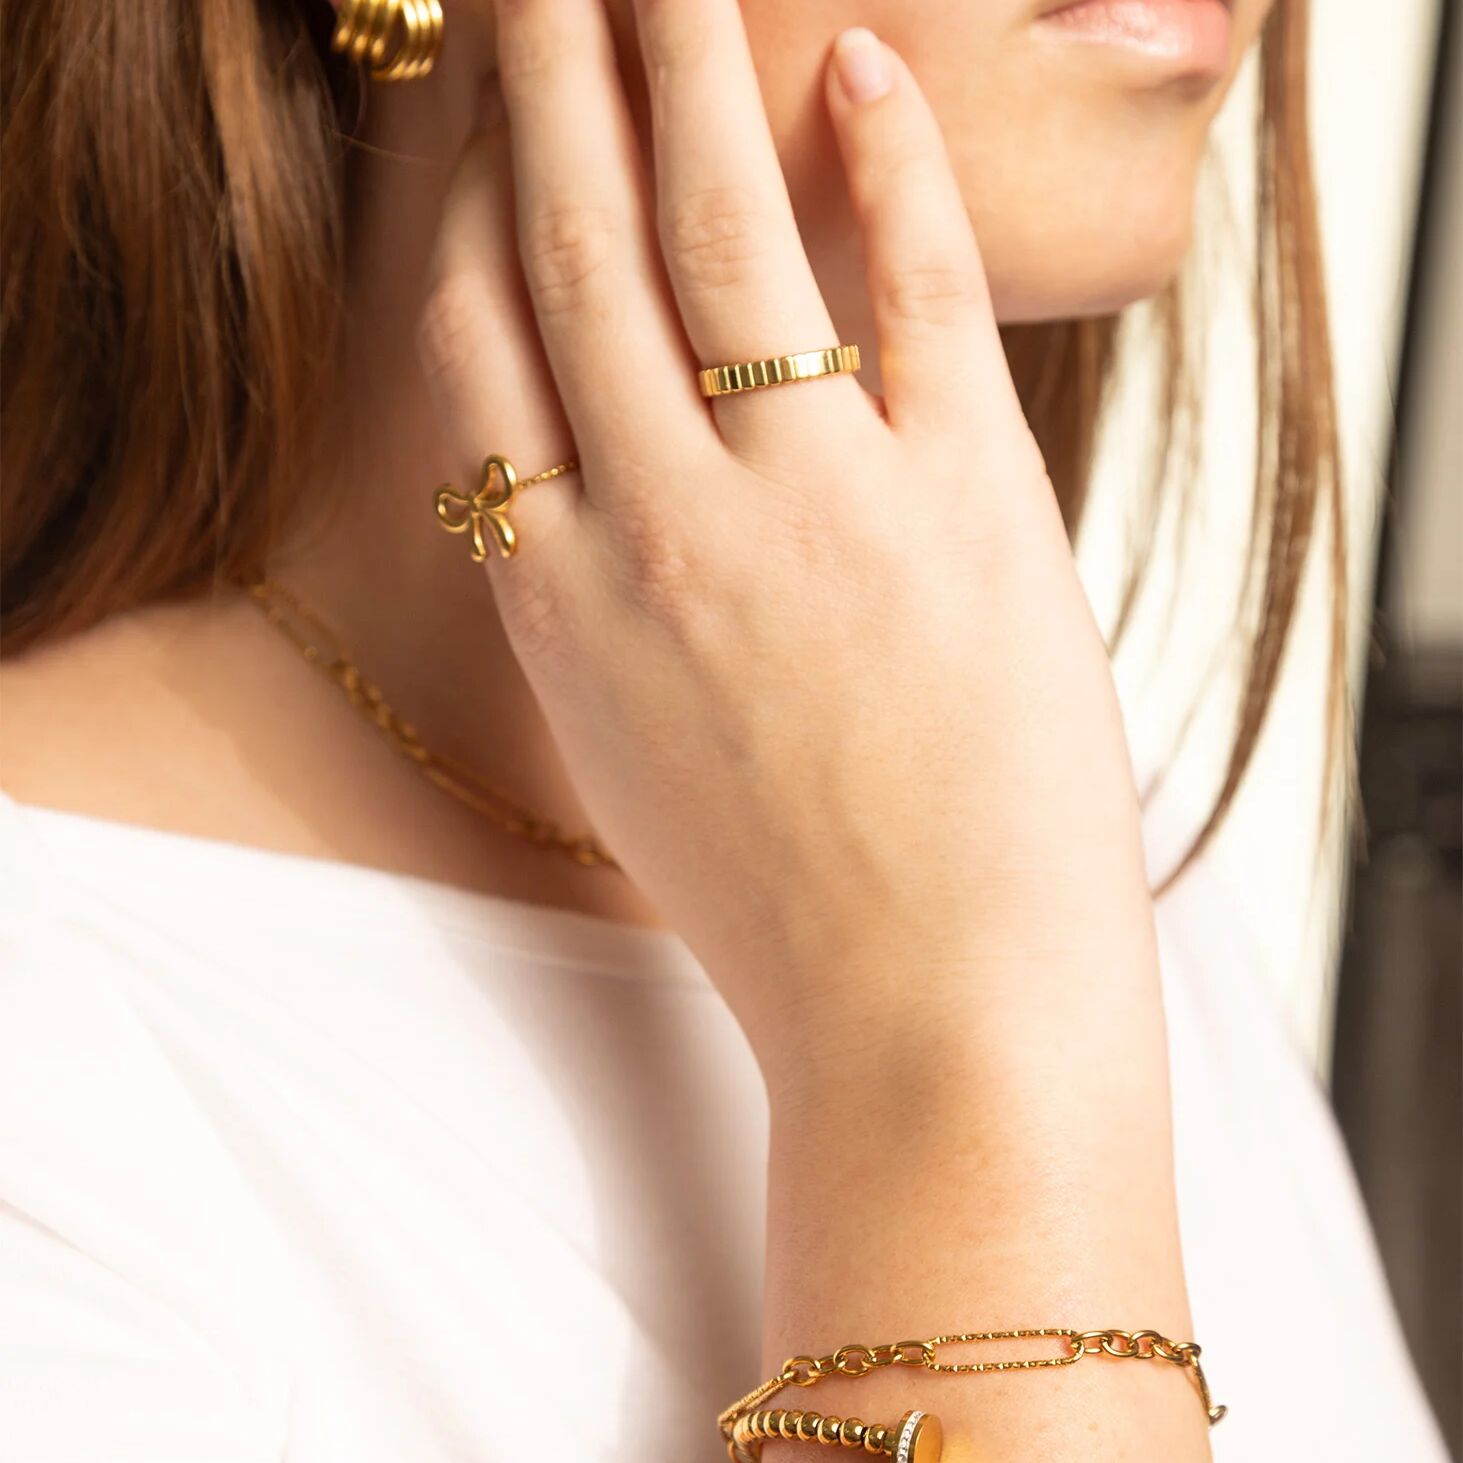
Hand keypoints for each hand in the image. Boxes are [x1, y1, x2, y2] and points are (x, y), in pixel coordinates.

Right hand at [421, 0, 1152, 1057]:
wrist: (929, 1025)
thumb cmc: (785, 911)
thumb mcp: (636, 754)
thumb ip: (602, 601)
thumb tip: (614, 466)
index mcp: (560, 604)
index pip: (481, 352)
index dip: (471, 209)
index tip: (480, 121)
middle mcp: (656, 533)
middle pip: (571, 255)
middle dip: (542, 87)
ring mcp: (807, 511)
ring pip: (714, 235)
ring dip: (677, 70)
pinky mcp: (964, 507)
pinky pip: (916, 291)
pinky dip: (892, 166)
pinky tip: (862, 67)